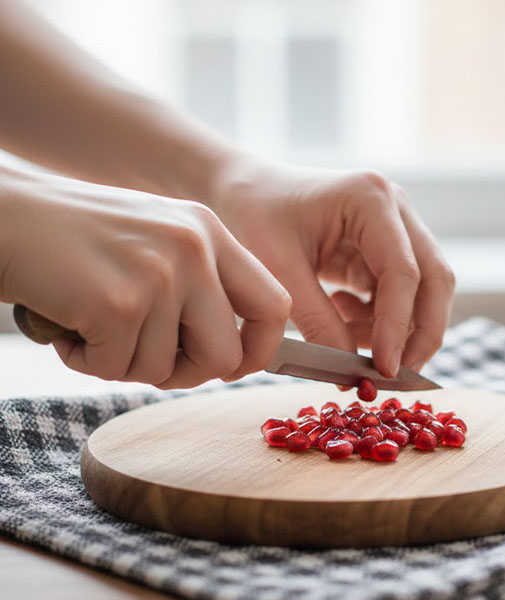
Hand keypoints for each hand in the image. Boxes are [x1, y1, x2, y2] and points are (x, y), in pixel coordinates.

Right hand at [0, 167, 289, 387]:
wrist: (3, 216)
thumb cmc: (75, 239)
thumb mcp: (156, 243)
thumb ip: (201, 287)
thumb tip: (236, 356)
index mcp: (211, 233)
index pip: (275, 305)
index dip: (260, 348)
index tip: (232, 364)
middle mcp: (195, 249)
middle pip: (227, 354)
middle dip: (186, 373)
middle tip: (145, 358)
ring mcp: (159, 275)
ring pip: (165, 370)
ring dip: (124, 363)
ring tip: (92, 325)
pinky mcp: (118, 303)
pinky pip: (117, 369)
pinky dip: (88, 361)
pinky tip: (69, 326)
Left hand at [209, 158, 455, 377]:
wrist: (244, 192)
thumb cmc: (254, 217)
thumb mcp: (278, 270)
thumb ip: (317, 321)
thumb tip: (351, 370)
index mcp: (370, 198)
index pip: (403, 272)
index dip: (397, 326)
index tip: (384, 370)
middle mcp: (396, 208)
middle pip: (435, 279)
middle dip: (421, 334)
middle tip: (395, 377)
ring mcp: (397, 227)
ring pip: (424, 291)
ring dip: (398, 330)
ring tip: (348, 342)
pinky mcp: (388, 249)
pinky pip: (400, 295)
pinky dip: (380, 320)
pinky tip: (341, 315)